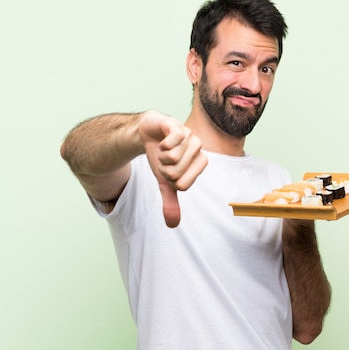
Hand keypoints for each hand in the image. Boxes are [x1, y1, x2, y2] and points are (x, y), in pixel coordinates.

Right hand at [138, 111, 207, 227]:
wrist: (148, 134)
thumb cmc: (161, 157)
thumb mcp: (164, 182)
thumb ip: (170, 201)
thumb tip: (172, 225)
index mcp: (199, 163)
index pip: (183, 185)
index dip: (170, 181)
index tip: (168, 171)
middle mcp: (198, 148)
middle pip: (177, 173)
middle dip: (164, 169)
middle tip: (163, 159)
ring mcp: (189, 135)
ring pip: (173, 158)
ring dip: (161, 156)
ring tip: (162, 149)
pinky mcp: (177, 125)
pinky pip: (173, 140)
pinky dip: (162, 144)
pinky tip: (162, 140)